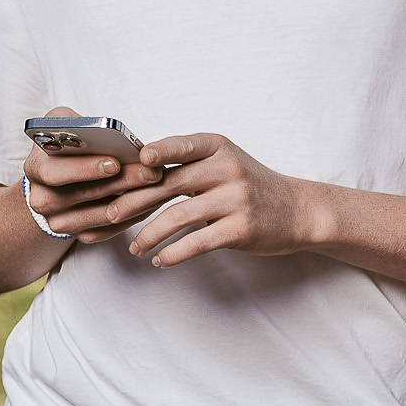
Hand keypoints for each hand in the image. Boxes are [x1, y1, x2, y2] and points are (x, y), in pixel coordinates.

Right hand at [20, 107, 169, 238]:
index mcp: (35, 169)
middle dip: (122, 182)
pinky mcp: (80, 235)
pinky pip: (111, 230)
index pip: (55, 173)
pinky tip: (153, 199)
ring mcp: (61, 222)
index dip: (84, 169)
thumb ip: (73, 122)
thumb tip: (99, 130)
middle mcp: (43, 200)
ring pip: (103, 215)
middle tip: (151, 171)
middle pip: (85, 195)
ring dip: (135, 200)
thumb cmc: (61, 145)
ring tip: (158, 182)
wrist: (53, 180)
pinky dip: (135, 215)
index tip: (114, 163)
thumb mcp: (59, 124)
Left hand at [110, 133, 310, 266]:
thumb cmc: (248, 185)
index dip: (157, 151)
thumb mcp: (223, 162)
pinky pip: (197, 242)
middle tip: (108, 214)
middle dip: (134, 200)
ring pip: (178, 216)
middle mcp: (227, 169)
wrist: (297, 210)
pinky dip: (173, 253)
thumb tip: (133, 170)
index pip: (182, 145)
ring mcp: (235, 199)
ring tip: (134, 247)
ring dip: (149, 234)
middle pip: (170, 183)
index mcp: (218, 147)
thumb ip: (187, 163)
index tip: (136, 161)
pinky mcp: (240, 229)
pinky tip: (159, 260)